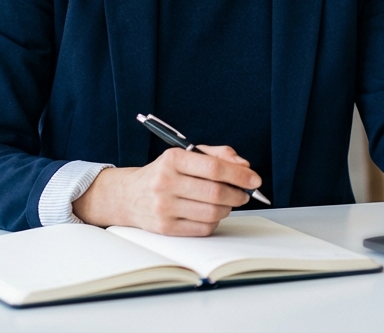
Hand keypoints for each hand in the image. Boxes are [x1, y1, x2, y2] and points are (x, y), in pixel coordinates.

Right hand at [72, 146, 260, 235]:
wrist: (129, 195)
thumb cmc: (164, 173)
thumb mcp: (187, 155)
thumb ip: (218, 155)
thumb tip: (244, 167)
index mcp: (172, 159)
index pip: (214, 168)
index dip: (239, 175)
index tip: (254, 179)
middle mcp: (165, 183)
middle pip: (216, 193)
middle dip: (238, 194)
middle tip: (244, 193)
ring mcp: (164, 208)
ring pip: (213, 212)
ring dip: (228, 208)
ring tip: (227, 202)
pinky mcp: (165, 228)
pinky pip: (203, 228)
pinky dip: (214, 220)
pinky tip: (210, 212)